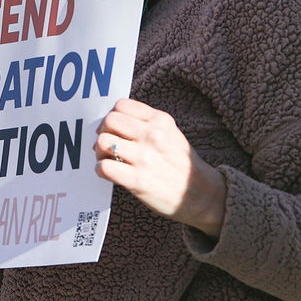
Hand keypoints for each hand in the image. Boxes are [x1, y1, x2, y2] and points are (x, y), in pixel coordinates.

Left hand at [93, 98, 227, 236]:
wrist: (201, 194)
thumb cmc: (181, 164)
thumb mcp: (171, 133)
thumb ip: (147, 122)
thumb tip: (112, 122)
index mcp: (160, 120)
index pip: (121, 105)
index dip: (111, 117)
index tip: (113, 129)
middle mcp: (152, 135)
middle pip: (109, 121)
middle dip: (102, 132)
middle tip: (107, 145)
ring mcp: (145, 158)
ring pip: (103, 142)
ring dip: (99, 152)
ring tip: (108, 159)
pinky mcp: (138, 181)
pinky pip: (104, 167)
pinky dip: (101, 170)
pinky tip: (110, 172)